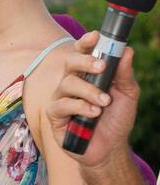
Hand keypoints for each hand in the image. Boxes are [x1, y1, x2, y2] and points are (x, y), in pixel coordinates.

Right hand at [45, 31, 138, 166]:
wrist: (110, 148)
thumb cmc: (116, 120)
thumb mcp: (128, 94)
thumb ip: (125, 73)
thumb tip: (127, 50)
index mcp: (88, 74)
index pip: (82, 52)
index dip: (86, 42)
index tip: (96, 36)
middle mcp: (72, 83)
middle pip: (69, 63)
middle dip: (85, 61)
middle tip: (101, 67)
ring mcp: (62, 99)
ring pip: (67, 84)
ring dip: (89, 91)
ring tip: (104, 102)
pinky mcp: (55, 116)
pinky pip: (62, 105)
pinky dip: (80, 107)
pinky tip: (93, 113)